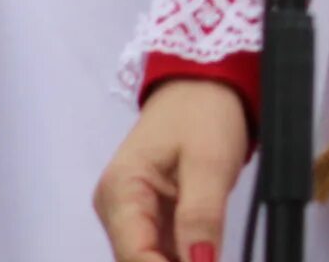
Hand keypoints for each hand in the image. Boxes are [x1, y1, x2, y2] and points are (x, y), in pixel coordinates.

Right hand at [95, 78, 248, 261]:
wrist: (203, 83)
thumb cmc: (205, 113)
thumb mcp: (210, 162)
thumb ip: (201, 216)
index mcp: (120, 191)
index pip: (135, 255)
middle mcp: (116, 207)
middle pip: (137, 260)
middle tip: (213, 259)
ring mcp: (130, 212)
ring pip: (150, 257)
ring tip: (212, 254)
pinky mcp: (149, 213)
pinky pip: (162, 247)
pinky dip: (183, 255)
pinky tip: (205, 253)